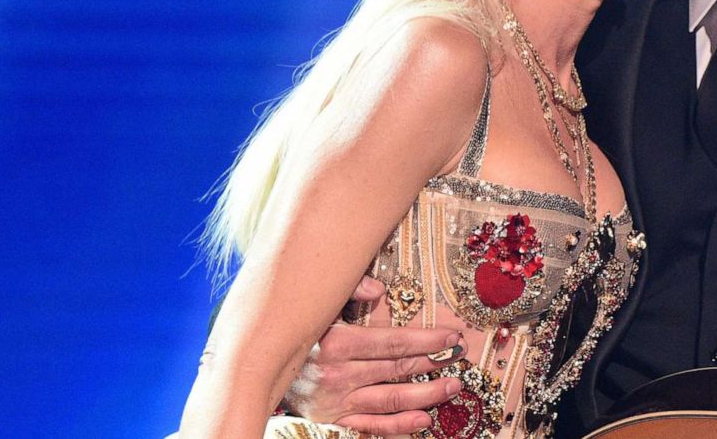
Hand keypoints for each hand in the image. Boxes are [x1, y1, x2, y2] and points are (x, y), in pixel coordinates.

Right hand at [284, 277, 466, 436]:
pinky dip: (399, 426)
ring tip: (452, 386)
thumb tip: (378, 290)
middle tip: (459, 357)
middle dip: (433, 363)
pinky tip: (424, 419)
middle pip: (396, 370)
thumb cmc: (296, 334)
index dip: (425, 340)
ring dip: (425, 394)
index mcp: (336, 344)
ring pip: (390, 399)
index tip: (451, 336)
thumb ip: (347, 293)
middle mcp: (338, 375)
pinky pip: (371, 428)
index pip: (391, 342)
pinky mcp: (334, 422)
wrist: (257, 371)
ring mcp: (337, 403)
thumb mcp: (317, 307)